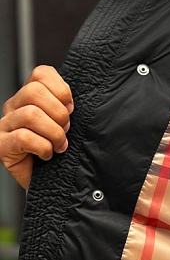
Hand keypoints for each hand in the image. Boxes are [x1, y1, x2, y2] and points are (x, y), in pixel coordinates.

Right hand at [0, 66, 73, 189]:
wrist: (51, 185)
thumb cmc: (60, 155)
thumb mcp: (67, 127)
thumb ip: (67, 109)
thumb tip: (72, 103)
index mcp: (29, 98)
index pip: (41, 74)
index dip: (61, 89)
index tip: (71, 108)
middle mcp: (14, 108)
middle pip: (34, 92)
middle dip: (59, 113)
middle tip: (66, 131)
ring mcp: (5, 126)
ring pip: (31, 114)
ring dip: (54, 133)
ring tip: (59, 146)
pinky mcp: (2, 146)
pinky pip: (24, 137)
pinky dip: (43, 147)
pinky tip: (47, 155)